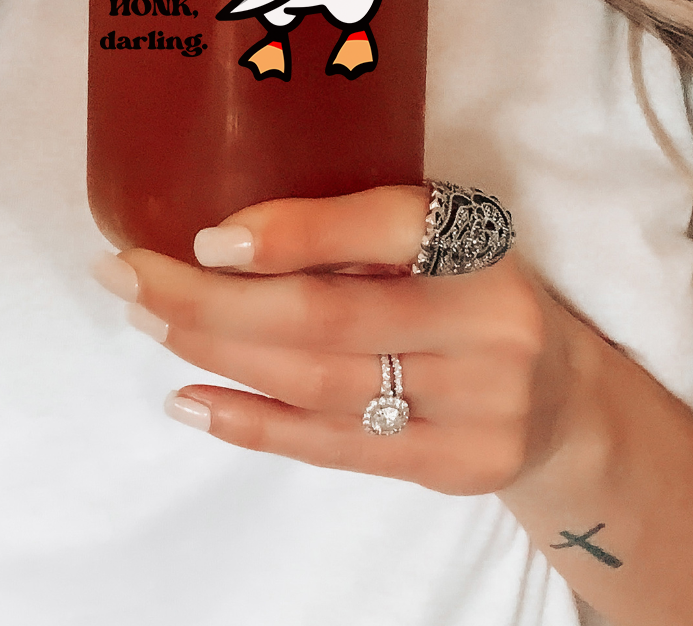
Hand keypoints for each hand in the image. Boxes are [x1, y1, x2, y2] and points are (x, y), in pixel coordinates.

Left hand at [92, 185, 582, 496]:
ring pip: (318, 383)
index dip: (293, 234)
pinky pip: (333, 446)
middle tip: (128, 276)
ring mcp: (475, 403)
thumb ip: (358, 230)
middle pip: (326, 317)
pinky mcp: (452, 465)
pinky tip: (190, 400)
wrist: (564, 395)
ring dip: (217, 354)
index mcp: (478, 239)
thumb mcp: (439, 235)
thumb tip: (221, 237)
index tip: (205, 239)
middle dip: (211, 299)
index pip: (385, 226)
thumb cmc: (470, 290)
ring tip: (148, 323)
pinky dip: (253, 423)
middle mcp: (485, 321)